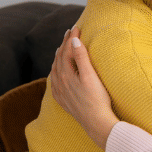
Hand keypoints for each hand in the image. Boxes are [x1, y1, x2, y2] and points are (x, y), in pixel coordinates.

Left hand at [50, 26, 118, 149]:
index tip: (76, 27)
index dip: (71, 38)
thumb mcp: (91, 76)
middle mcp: (59, 82)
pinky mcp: (63, 101)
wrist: (97, 123)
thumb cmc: (97, 100)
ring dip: (58, 57)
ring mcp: (60, 92)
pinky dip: (56, 72)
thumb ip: (81, 57)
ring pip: (55, 70)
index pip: (66, 51)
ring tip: (62, 48)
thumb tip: (74, 41)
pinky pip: (54, 82)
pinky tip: (58, 72)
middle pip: (59, 59)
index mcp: (65, 75)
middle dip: (64, 44)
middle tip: (69, 33)